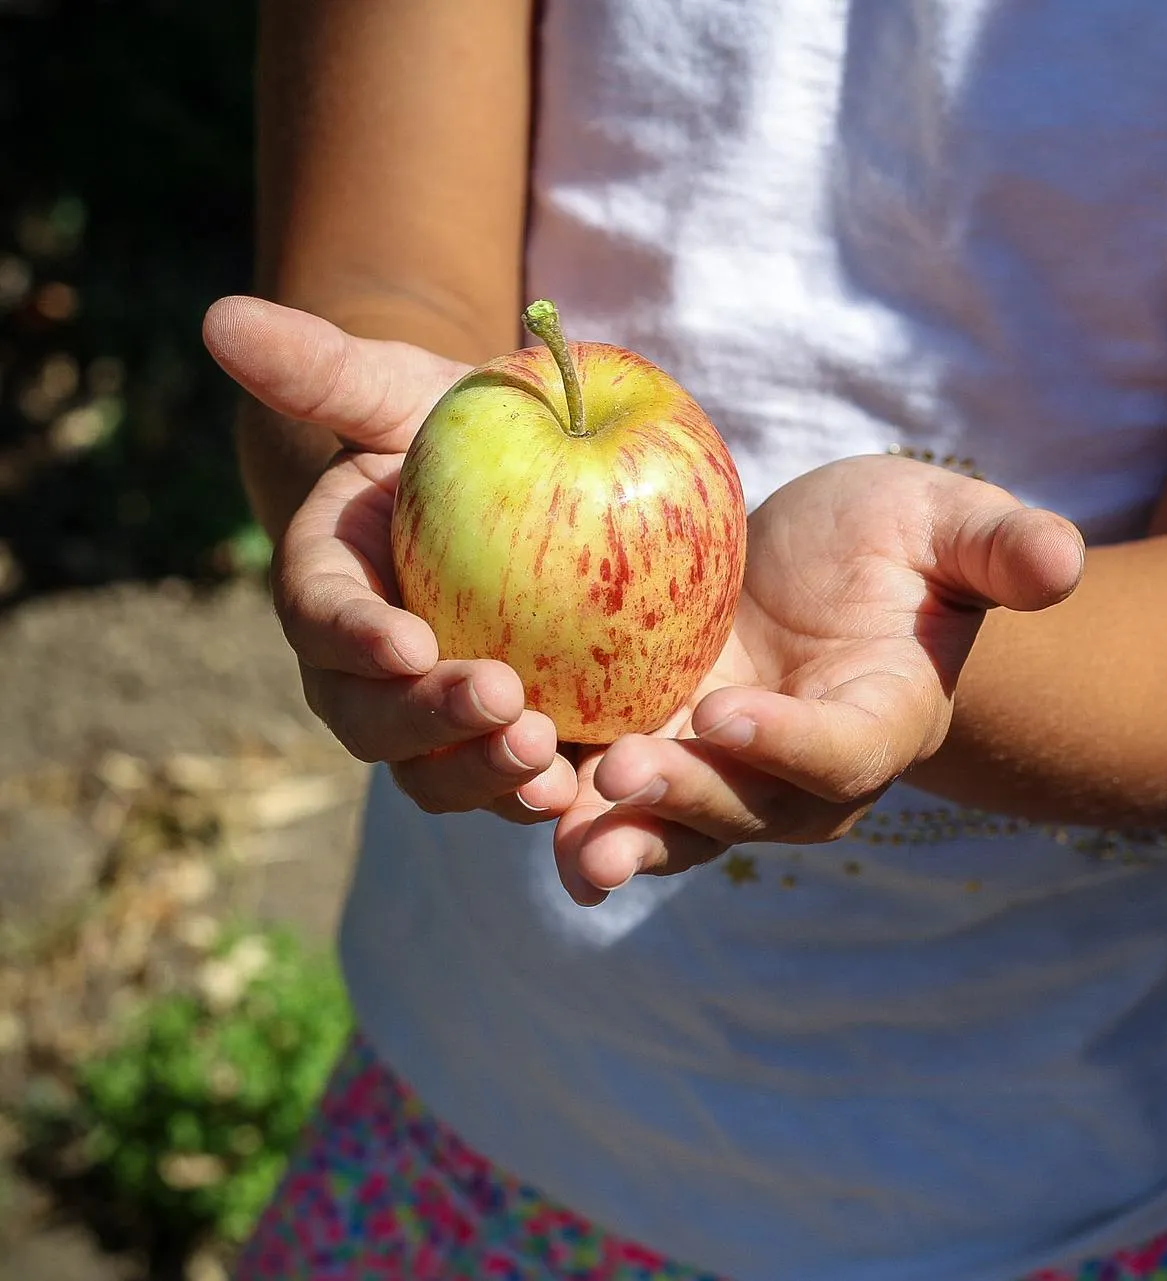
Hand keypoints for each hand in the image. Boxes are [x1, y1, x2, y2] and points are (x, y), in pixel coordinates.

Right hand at [204, 296, 577, 820]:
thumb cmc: (453, 431)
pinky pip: (516, 789)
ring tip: (549, 765)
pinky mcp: (511, 745)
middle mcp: (369, 675)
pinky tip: (597, 796)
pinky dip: (548, 806)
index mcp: (330, 590)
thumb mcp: (402, 390)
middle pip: (375, 722)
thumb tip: (222, 317)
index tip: (407, 642)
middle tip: (505, 703)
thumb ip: (325, 367)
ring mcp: (437, 723)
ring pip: (440, 776)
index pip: (323, 619)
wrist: (522, 487)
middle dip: (431, 725)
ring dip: (487, 777)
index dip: (356, 638)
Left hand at [550, 453, 1085, 902]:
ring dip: (619, 834)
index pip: (843, 752)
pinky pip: (614, 797)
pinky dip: (566, 802)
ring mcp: (726, 776)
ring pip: (676, 826)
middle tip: (622, 775)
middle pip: (749, 810)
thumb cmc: (898, 542)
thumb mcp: (948, 523)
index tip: (732, 713)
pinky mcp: (659, 755)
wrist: (822, 574)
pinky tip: (509, 793)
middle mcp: (804, 774)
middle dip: (688, 801)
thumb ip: (1000, 547)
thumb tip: (1062, 561)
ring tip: (562, 834)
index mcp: (883, 719)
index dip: (791, 745)